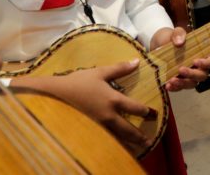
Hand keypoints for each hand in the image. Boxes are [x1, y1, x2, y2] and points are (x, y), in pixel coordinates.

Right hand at [13, 60, 153, 149]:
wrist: (56, 94)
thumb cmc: (79, 81)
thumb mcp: (100, 72)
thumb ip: (120, 68)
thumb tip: (137, 61)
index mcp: (114, 100)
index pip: (135, 108)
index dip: (146, 112)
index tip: (153, 114)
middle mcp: (109, 116)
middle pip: (129, 129)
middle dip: (140, 135)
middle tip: (148, 140)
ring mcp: (99, 125)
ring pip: (118, 137)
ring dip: (130, 142)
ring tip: (138, 147)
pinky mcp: (91, 129)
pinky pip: (106, 139)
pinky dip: (114, 144)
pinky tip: (118, 146)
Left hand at [149, 27, 209, 91]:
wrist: (160, 44)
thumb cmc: (174, 38)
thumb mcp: (176, 32)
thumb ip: (179, 34)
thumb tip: (179, 42)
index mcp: (204, 54)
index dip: (208, 63)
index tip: (195, 61)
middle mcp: (200, 67)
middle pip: (203, 75)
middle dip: (192, 74)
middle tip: (181, 69)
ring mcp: (190, 75)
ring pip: (192, 83)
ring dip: (183, 84)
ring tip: (172, 80)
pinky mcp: (181, 80)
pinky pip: (181, 87)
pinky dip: (175, 88)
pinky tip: (168, 86)